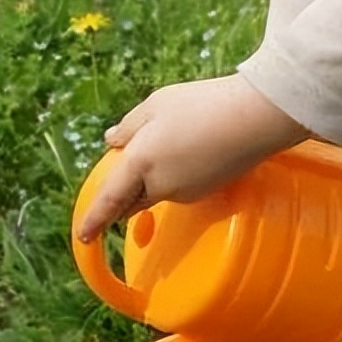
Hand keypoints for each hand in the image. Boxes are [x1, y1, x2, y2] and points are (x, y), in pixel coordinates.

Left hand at [75, 74, 309, 241]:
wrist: (258, 117)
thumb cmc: (203, 105)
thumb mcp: (156, 104)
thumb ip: (129, 126)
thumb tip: (112, 141)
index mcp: (140, 163)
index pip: (110, 199)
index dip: (94, 219)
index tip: (83, 237)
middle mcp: (162, 185)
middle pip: (134, 198)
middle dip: (127, 192)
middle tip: (133, 161)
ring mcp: (189, 191)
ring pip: (161, 190)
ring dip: (157, 176)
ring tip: (177, 138)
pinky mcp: (211, 190)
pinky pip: (184, 186)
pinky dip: (181, 172)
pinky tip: (196, 145)